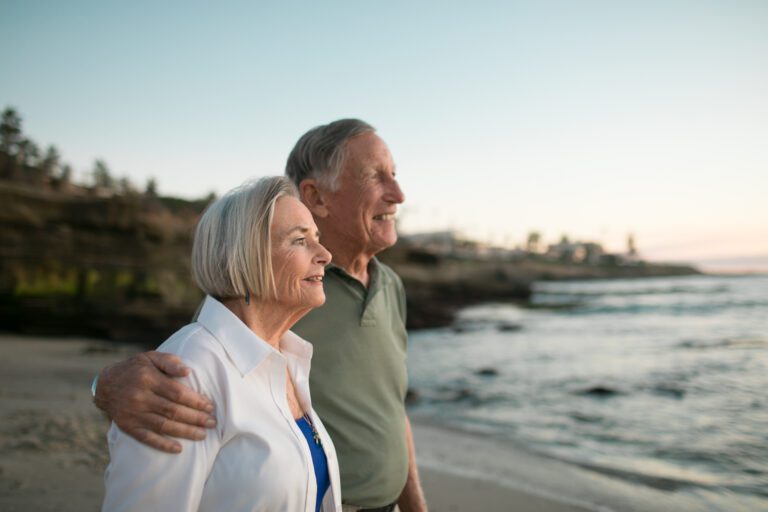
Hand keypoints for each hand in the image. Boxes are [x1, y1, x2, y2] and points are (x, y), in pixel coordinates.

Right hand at [94, 351, 215, 452]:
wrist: (105, 384)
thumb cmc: (135, 369)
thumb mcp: (151, 357)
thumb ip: (170, 362)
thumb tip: (188, 371)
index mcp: (148, 379)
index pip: (177, 393)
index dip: (196, 401)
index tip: (210, 406)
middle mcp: (140, 397)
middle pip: (173, 411)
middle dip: (196, 418)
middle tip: (212, 423)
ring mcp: (134, 414)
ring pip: (163, 426)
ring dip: (185, 432)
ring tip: (203, 435)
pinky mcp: (128, 427)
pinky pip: (147, 438)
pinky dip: (163, 445)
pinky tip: (178, 449)